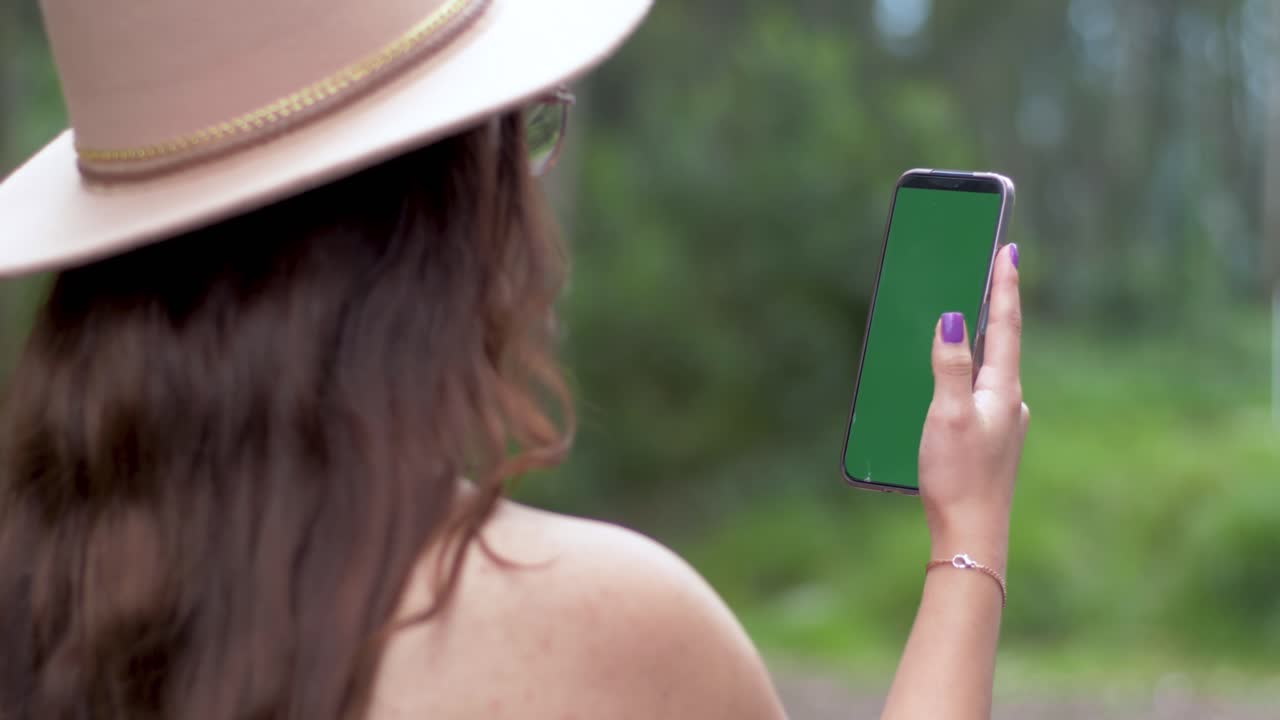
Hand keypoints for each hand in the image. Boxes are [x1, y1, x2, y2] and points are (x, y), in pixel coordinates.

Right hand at [918, 244, 1028, 569]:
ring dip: (980, 343)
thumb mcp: (948, 415)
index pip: (1007, 324)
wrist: (972, 535)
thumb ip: (950, 365)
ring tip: (966, 320)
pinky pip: (979, 394)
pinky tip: (950, 384)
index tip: (1009, 248)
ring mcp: (1002, 424)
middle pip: (1002, 343)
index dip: (1005, 284)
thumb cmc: (958, 477)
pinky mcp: (990, 442)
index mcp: (1003, 390)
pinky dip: (968, 375)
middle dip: (994, 307)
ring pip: (990, 370)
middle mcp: (1010, 403)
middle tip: (989, 270)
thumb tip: (956, 318)